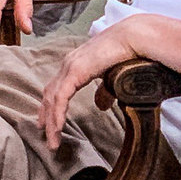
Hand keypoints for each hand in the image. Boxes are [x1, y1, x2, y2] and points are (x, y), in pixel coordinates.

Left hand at [35, 17, 153, 144]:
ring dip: (51, 122)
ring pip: (52, 99)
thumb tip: (100, 107)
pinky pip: (61, 97)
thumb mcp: (111, 78)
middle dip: (46, 117)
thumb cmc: (127, 53)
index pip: (55, 88)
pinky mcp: (75, 71)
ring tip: (52, 141)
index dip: (49, 107)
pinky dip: (57, 114)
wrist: (134, 38)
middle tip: (46, 136)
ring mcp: (70, 67)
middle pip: (49, 95)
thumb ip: (104, 91)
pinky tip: (57, 128)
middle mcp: (68, 64)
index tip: (46, 124)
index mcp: (75, 65)